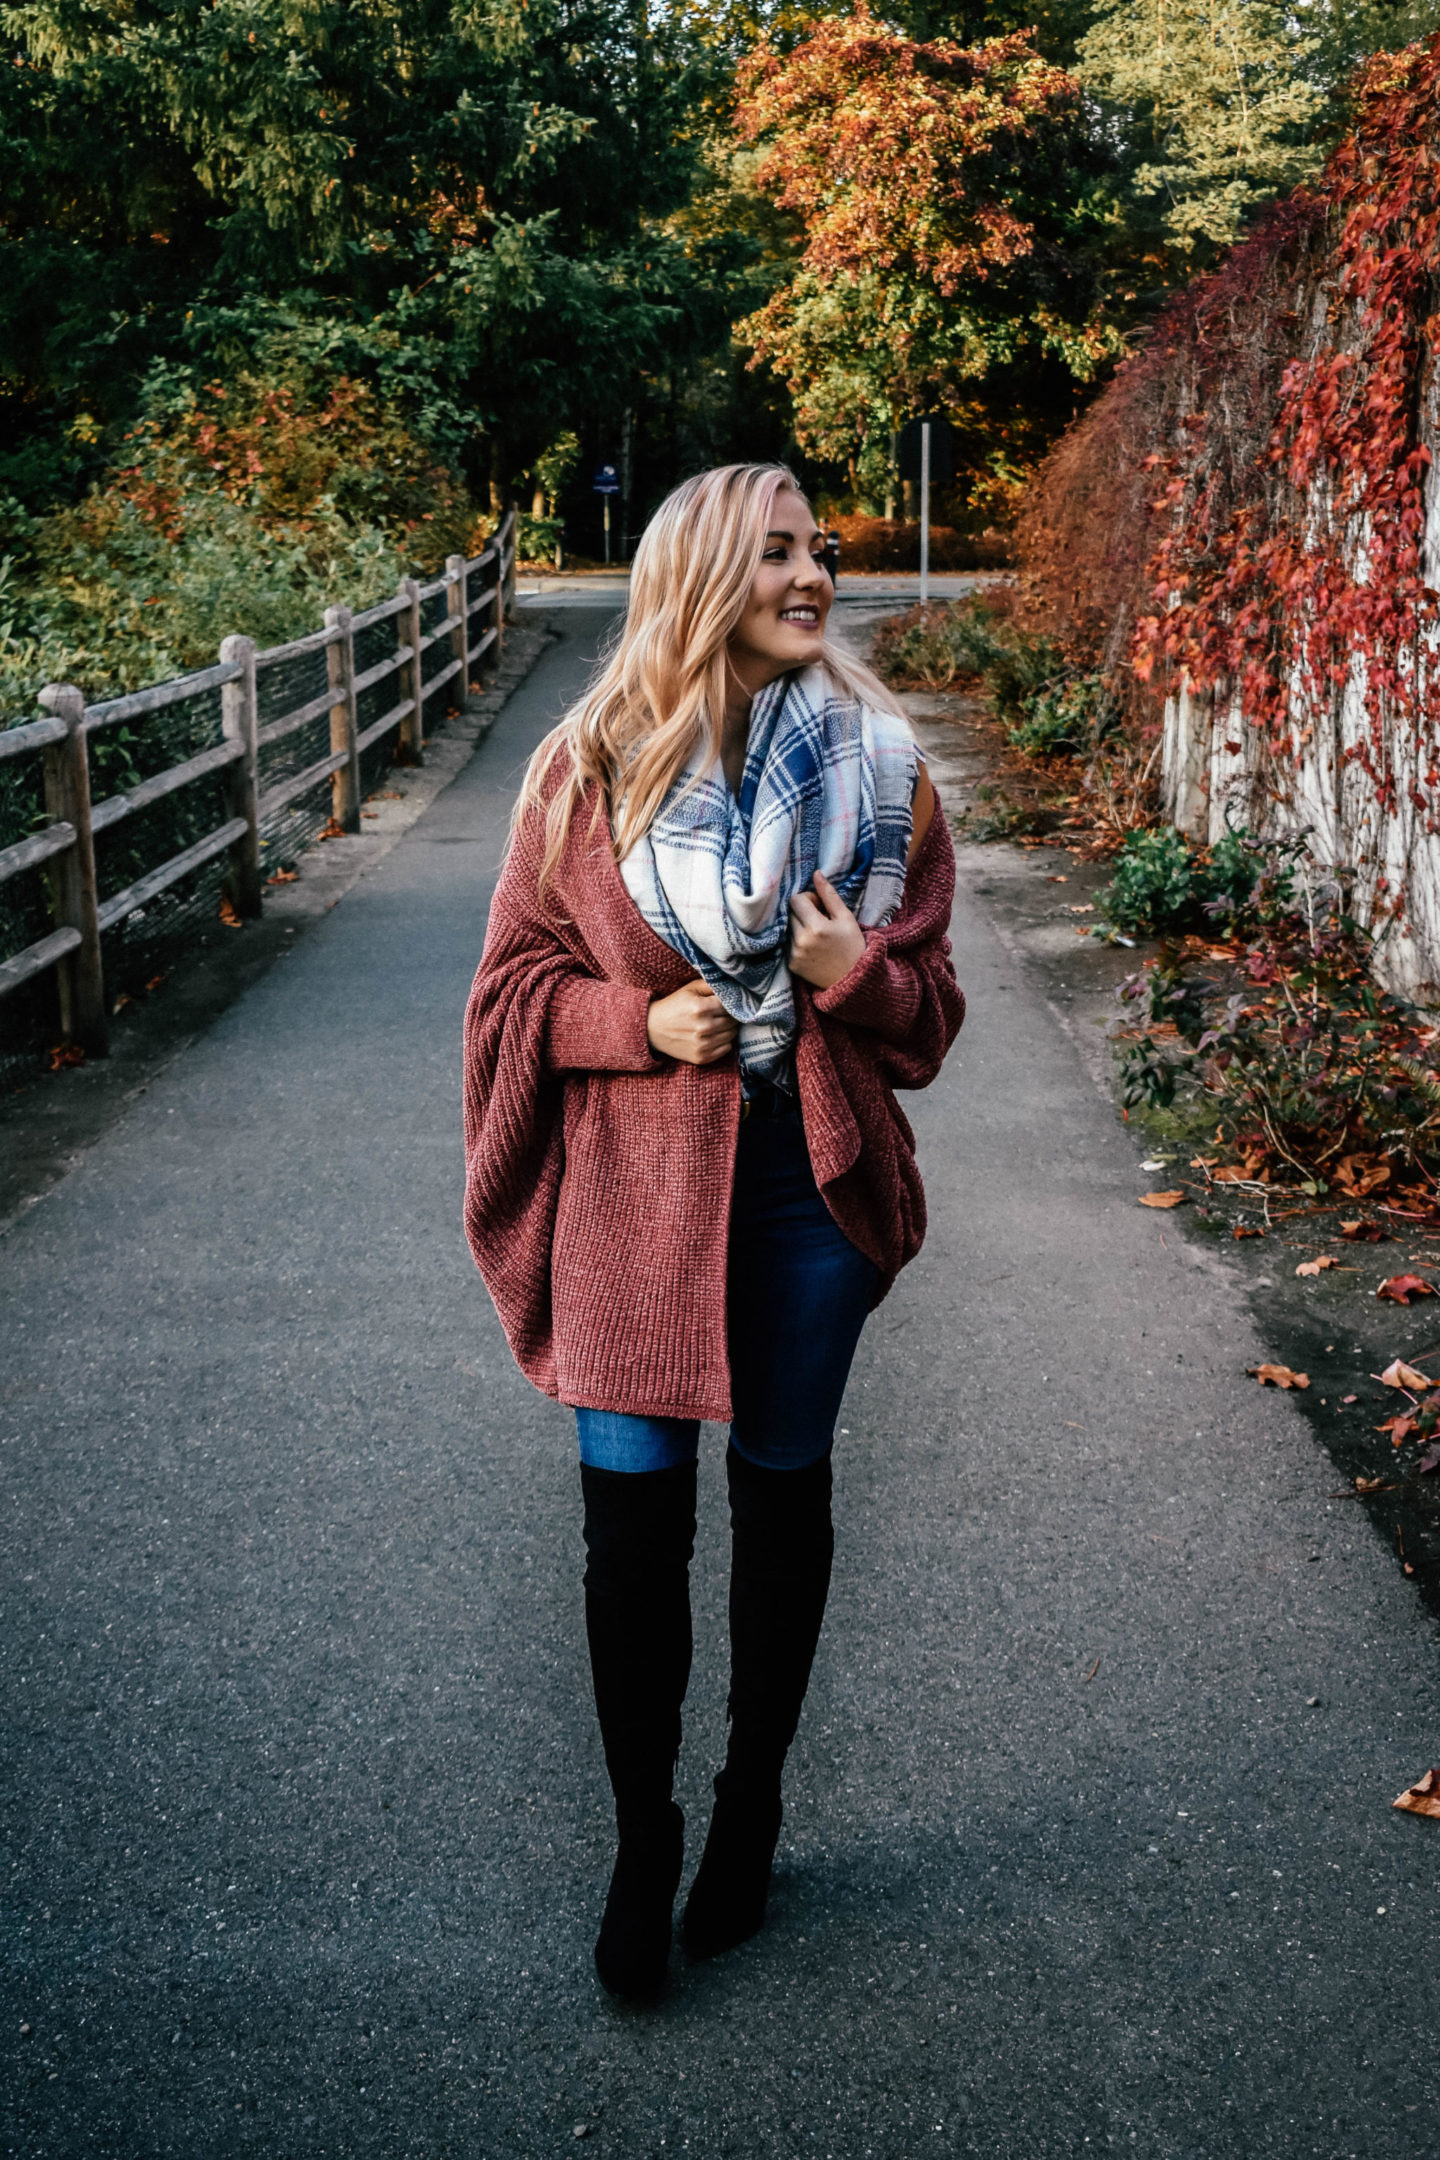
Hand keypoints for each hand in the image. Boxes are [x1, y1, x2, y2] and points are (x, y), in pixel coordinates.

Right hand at [646, 979, 739, 1064]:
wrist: (652, 1029)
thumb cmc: (674, 1006)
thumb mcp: (690, 989)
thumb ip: (712, 985)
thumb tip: (733, 987)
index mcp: (700, 1008)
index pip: (730, 1005)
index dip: (730, 1002)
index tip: (726, 1002)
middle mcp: (704, 1027)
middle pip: (733, 1020)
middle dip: (731, 1015)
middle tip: (722, 1012)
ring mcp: (703, 1044)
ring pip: (732, 1034)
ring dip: (729, 1028)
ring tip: (718, 1023)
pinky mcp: (702, 1057)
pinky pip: (726, 1048)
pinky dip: (724, 1041)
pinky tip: (714, 1035)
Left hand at [788, 871, 865, 988]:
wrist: (853, 981)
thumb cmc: (852, 946)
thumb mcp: (846, 918)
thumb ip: (829, 895)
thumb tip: (816, 873)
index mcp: (816, 927)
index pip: (796, 899)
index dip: (807, 898)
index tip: (819, 906)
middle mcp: (801, 941)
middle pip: (789, 912)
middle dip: (802, 911)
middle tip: (819, 919)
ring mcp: (794, 954)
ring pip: (787, 928)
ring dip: (798, 926)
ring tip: (816, 934)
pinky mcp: (791, 965)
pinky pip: (786, 944)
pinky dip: (796, 941)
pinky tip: (812, 947)